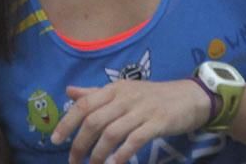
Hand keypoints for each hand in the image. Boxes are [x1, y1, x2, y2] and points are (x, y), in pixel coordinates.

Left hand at [51, 79, 208, 163]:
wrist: (190, 96)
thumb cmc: (152, 96)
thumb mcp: (123, 90)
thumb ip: (96, 93)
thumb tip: (69, 92)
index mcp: (114, 88)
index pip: (85, 104)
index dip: (67, 122)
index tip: (55, 140)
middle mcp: (126, 97)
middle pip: (95, 121)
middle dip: (80, 144)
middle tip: (74, 161)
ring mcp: (142, 110)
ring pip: (112, 133)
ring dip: (98, 154)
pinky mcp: (158, 123)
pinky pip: (135, 140)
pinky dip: (122, 154)